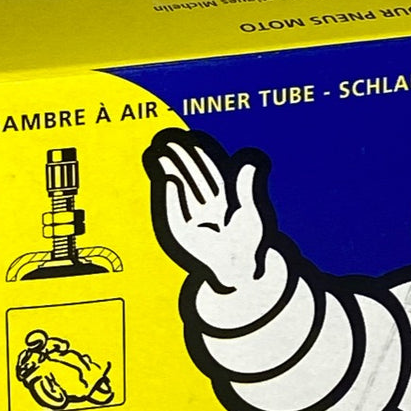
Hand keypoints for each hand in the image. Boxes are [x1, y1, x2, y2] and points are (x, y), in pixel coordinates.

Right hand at [145, 130, 268, 289]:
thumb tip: (249, 162)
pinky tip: (168, 181)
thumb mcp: (250, 212)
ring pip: (180, 192)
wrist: (240, 272)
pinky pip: (174, 214)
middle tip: (168, 139)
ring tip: (160, 154)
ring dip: (169, 172)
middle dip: (179, 160)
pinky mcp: (183, 235)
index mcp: (220, 202)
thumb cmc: (248, 245)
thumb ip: (246, 187)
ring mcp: (193, 221)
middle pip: (189, 179)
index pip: (207, 174)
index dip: (197, 156)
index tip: (188, 138)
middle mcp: (204, 210)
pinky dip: (171, 199)